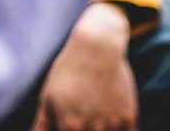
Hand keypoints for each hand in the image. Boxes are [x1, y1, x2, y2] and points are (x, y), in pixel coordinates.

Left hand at [30, 3, 137, 130]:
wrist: (98, 46)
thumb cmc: (68, 72)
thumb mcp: (48, 99)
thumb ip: (40, 128)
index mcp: (69, 127)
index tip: (71, 130)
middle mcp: (92, 128)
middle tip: (84, 127)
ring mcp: (112, 124)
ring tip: (95, 126)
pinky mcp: (128, 117)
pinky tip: (110, 127)